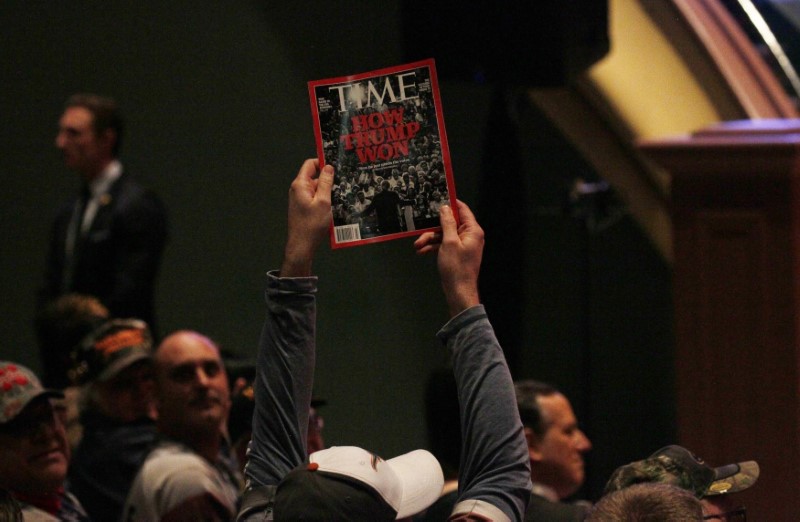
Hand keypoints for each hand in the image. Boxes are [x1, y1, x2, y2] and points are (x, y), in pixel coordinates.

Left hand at [281, 159, 333, 276]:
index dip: (323, 162)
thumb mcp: (323, 202)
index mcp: (300, 185)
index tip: (337, 166)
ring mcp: (300, 199)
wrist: (301, 246)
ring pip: (317, 189)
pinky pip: (315, 199)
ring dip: (328, 191)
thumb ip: (325, 183)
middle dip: (328, 179)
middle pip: (314, 177)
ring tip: (342, 196)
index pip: (310, 164)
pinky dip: (325, 200)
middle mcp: (298, 190)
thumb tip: (328, 167)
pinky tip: (335, 206)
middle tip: (344, 183)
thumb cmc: (312, 225)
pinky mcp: (303, 208)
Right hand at [414, 200, 483, 316]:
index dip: (450, 203)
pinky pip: (443, 245)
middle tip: (420, 230)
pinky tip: (422, 251)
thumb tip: (445, 208)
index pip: (463, 210)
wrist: (459, 292)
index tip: (437, 199)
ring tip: (418, 245)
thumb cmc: (456, 267)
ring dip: (430, 239)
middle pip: (450, 223)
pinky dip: (433, 247)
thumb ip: (447, 223)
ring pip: (444, 235)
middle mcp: (469, 236)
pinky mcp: (456, 253)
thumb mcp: (449, 242)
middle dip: (433, 228)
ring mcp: (462, 245)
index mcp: (472, 230)